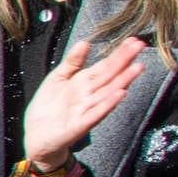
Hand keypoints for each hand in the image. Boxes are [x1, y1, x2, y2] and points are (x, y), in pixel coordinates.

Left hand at [21, 33, 150, 168]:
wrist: (37, 135)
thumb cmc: (49, 107)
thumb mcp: (58, 78)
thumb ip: (72, 62)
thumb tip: (86, 42)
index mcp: (84, 82)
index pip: (106, 65)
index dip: (118, 53)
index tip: (133, 40)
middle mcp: (90, 94)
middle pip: (111, 75)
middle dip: (125, 61)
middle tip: (140, 46)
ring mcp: (87, 109)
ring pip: (109, 92)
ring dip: (124, 80)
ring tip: (137, 67)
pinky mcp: (81, 124)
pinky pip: (97, 112)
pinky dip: (108, 103)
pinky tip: (120, 93)